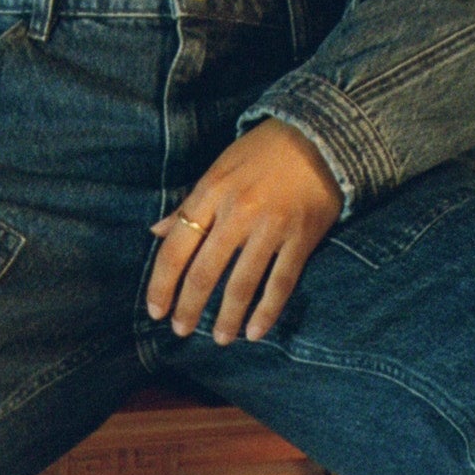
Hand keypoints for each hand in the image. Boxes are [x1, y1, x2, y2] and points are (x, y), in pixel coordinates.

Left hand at [146, 121, 342, 342]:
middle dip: (189, 308)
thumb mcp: (218, 169)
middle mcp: (237, 213)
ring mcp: (271, 228)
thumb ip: (189, 204)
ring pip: (241, 283)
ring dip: (226, 317)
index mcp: (211, 193)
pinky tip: (255, 331)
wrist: (319, 136)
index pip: (176, 248)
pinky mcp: (301, 238)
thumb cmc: (262, 151)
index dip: (162, 284)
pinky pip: (280, 282)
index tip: (155, 310)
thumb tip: (156, 232)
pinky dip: (267, 311)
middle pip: (204, 272)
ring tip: (219, 339)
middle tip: (180, 330)